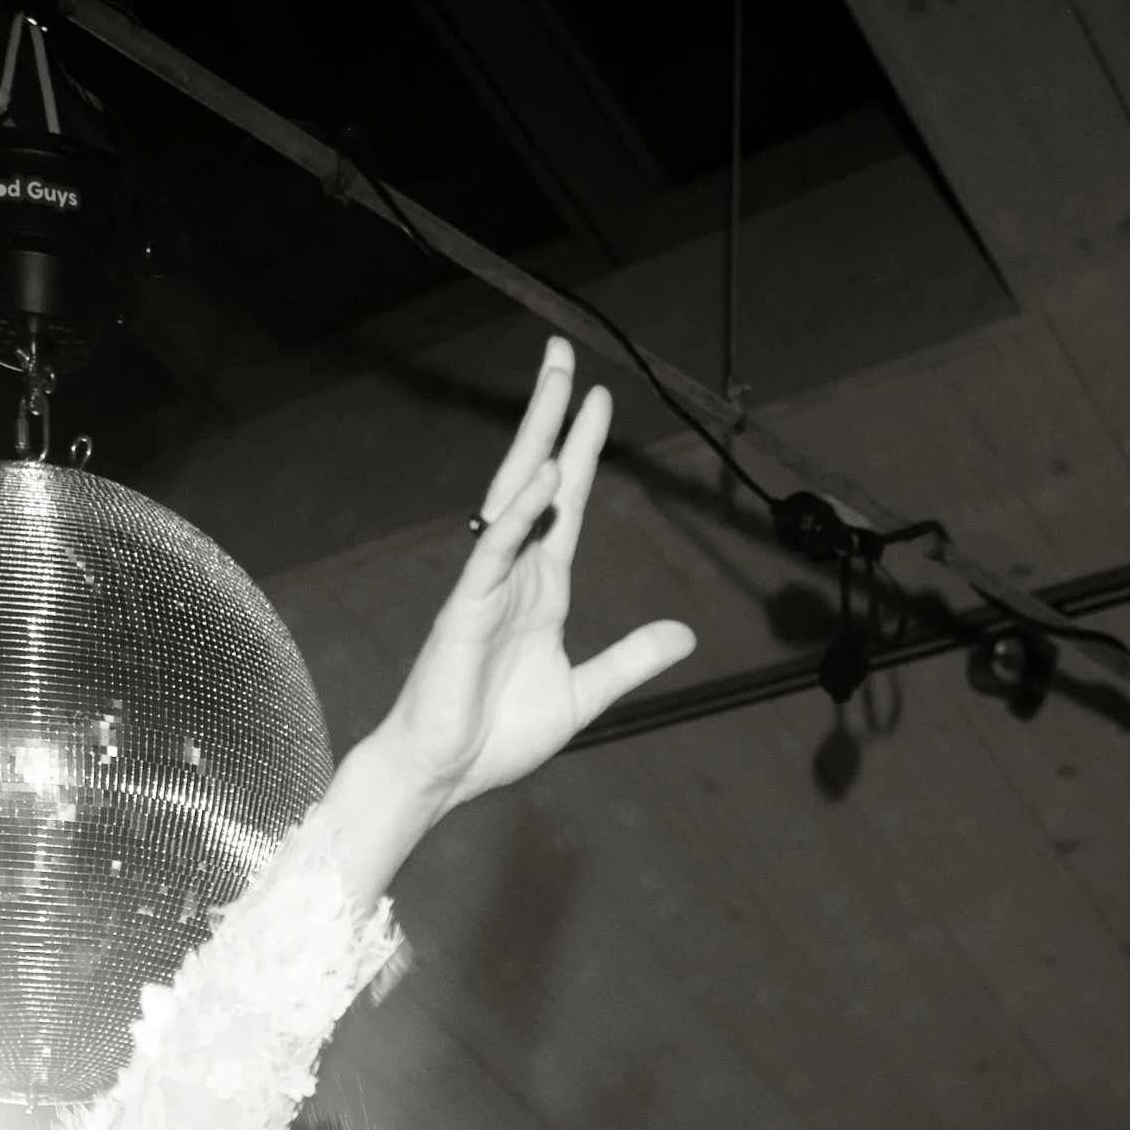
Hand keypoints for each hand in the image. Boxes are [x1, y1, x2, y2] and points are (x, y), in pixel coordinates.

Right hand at [323, 339, 693, 897]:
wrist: (445, 775)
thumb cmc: (496, 736)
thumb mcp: (584, 694)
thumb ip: (631, 659)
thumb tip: (684, 635)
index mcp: (542, 589)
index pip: (566, 504)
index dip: (581, 450)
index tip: (598, 399)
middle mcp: (515, 573)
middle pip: (536, 477)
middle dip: (552, 415)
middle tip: (563, 354)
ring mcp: (489, 585)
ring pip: (514, 495)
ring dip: (535, 437)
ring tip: (554, 382)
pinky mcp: (465, 609)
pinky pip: (495, 551)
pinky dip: (520, 515)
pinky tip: (541, 478)